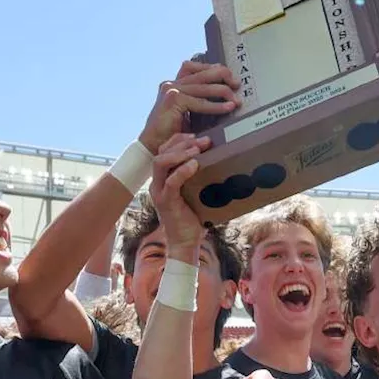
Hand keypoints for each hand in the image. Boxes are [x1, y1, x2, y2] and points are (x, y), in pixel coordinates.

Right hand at [139, 61, 239, 152]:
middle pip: (201, 71)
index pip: (194, 67)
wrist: (153, 145)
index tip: (228, 75)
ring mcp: (171, 90)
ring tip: (236, 100)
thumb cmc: (171, 132)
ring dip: (223, 92)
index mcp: (174, 84)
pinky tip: (228, 108)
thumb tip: (224, 95)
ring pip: (203, 86)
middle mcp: (171, 83)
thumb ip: (198, 100)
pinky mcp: (173, 100)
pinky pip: (200, 102)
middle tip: (237, 84)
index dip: (212, 68)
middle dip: (222, 75)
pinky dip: (216, 106)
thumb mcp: (187, 112)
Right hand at [150, 133, 208, 250]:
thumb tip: (221, 160)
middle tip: (203, 141)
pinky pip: (171, 181)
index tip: (197, 135)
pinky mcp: (166, 202)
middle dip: (182, 142)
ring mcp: (159, 191)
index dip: (178, 139)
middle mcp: (157, 182)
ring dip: (180, 153)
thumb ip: (200, 176)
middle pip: (161, 152)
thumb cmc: (194, 218)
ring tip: (198, 150)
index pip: (164, 150)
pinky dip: (183, 170)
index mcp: (163, 178)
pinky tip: (195, 165)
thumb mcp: (196, 191)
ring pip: (160, 162)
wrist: (186, 243)